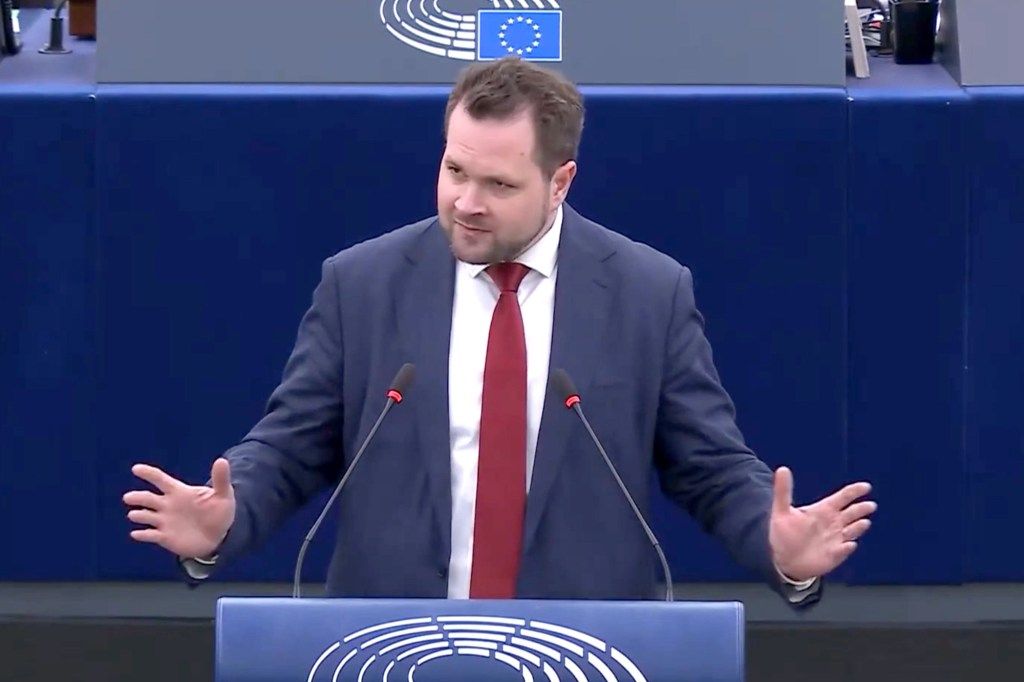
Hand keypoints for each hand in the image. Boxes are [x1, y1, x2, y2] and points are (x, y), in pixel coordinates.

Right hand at [123, 457, 235, 558]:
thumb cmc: (219, 512)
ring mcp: (164, 521)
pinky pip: (150, 535)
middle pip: (148, 498)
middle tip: (129, 497)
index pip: (160, 479)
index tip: (136, 468)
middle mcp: (167, 505)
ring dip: (139, 515)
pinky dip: (142, 535)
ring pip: (145, 516)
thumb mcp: (223, 495)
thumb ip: (221, 479)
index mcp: (179, 492)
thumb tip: (222, 460)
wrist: (219, 536)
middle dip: (137, 497)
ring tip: (134, 515)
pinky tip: (136, 533)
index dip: (148, 473)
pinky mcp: (165, 537)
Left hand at [768, 466, 875, 581]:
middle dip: (862, 508)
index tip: (866, 487)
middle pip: (853, 512)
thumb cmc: (784, 533)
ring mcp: (836, 539)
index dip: (855, 491)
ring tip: (864, 522)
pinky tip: (849, 544)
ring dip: (858, 527)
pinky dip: (848, 546)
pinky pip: (845, 549)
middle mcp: (833, 522)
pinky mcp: (835, 554)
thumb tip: (782, 469)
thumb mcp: (782, 511)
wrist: (782, 559)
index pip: (843, 497)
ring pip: (853, 530)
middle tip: (870, 505)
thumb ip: (783, 491)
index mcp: (823, 509)